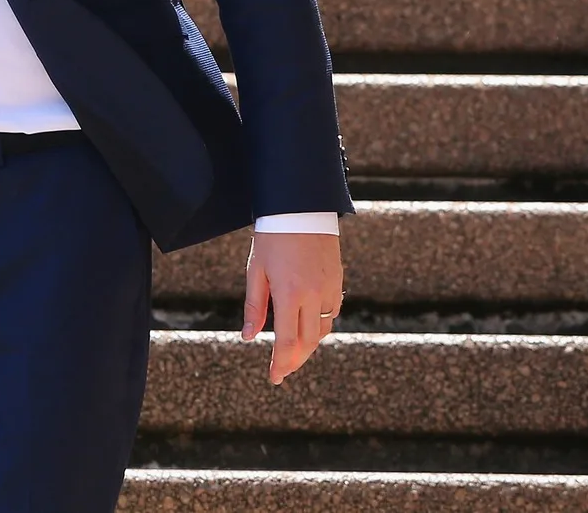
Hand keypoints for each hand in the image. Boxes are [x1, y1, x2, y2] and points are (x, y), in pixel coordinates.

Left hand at [242, 231, 343, 384]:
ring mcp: (329, 289)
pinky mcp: (338, 282)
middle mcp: (314, 296)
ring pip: (321, 330)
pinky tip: (308, 328)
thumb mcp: (255, 270)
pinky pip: (332, 314)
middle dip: (294, 360)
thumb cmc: (272, 238)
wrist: (300, 208)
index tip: (275, 378)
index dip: (281, 363)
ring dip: (307, 345)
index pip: (286, 341)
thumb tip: (249, 337)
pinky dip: (320, 326)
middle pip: (307, 342)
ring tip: (292, 352)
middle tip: (282, 370)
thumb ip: (255, 306)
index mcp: (290, 294)